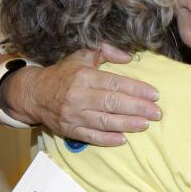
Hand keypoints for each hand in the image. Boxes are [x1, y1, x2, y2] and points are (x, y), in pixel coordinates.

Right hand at [9, 44, 161, 145]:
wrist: (33, 94)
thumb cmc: (63, 74)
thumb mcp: (81, 56)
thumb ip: (105, 52)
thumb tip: (129, 57)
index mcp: (83, 76)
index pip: (115, 84)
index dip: (136, 89)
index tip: (154, 94)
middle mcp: (78, 96)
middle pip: (113, 104)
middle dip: (137, 108)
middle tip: (157, 113)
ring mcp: (74, 115)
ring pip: (105, 122)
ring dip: (127, 124)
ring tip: (145, 124)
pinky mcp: (70, 130)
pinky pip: (91, 137)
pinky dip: (108, 139)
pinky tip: (123, 139)